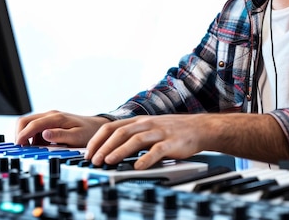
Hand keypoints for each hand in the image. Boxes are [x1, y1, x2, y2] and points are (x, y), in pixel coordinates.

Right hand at [15, 110, 108, 146]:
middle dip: (19, 134)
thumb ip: (60, 135)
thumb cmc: (88, 132)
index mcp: (56, 118)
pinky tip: (39, 146)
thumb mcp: (77, 137)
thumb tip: (45, 134)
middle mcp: (50, 115)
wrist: (96, 127)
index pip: (33, 124)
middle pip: (25, 120)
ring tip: (31, 149)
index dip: (23, 135)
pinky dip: (32, 137)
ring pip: (28, 124)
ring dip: (25, 136)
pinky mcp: (49, 123)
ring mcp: (49, 118)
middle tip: (21, 148)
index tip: (19, 146)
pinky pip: (34, 128)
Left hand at [86, 114, 209, 169]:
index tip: (88, 152)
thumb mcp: (149, 127)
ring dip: (120, 151)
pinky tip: (138, 167)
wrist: (199, 127)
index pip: (111, 127)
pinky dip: (146, 159)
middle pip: (120, 132)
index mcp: (139, 121)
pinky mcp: (171, 143)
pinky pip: (157, 151)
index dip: (98, 140)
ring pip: (135, 140)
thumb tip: (110, 149)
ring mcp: (159, 132)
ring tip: (109, 161)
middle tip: (94, 160)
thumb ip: (132, 135)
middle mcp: (147, 124)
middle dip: (104, 147)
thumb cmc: (172, 130)